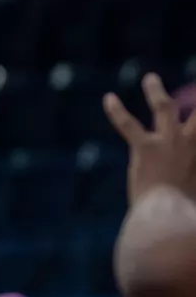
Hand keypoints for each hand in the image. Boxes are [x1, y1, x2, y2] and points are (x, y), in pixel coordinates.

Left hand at [104, 73, 195, 204]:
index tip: (193, 115)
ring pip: (164, 107)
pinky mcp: (145, 148)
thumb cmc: (183, 215)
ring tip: (149, 78)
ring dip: (155, 91)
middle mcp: (192, 143)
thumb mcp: (194, 199)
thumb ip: (191, 183)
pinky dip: (117, 112)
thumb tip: (188, 205)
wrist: (167, 218)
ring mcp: (169, 142)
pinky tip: (108, 98)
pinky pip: (129, 125)